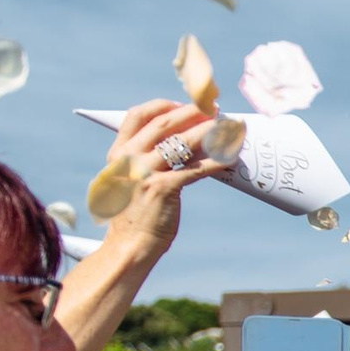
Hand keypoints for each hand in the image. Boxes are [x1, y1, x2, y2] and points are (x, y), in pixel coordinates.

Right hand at [93, 99, 230, 249]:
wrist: (128, 246)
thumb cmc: (136, 215)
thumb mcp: (134, 181)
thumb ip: (150, 160)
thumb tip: (189, 142)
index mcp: (118, 153)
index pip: (138, 116)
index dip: (164, 106)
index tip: (185, 104)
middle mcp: (128, 159)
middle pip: (163, 125)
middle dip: (192, 113)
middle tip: (214, 110)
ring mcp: (144, 173)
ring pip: (181, 143)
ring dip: (208, 132)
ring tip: (228, 128)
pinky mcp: (161, 188)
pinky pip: (195, 169)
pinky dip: (215, 161)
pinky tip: (231, 158)